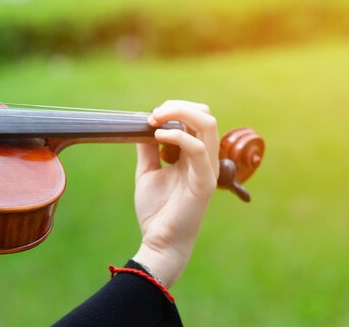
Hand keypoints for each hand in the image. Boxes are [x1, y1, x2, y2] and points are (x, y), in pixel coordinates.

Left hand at [133, 101, 218, 288]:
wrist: (158, 241)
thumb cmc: (156, 210)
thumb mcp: (147, 171)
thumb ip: (147, 148)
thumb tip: (140, 125)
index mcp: (194, 156)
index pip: (196, 118)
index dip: (175, 109)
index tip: (150, 116)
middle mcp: (205, 159)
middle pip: (205, 115)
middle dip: (179, 106)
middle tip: (154, 115)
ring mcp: (207, 169)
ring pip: (208, 124)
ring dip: (180, 114)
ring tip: (156, 121)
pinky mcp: (204, 182)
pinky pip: (197, 149)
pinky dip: (178, 136)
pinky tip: (159, 136)